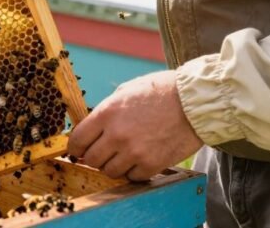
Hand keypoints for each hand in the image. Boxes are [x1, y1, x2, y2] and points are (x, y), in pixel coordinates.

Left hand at [68, 70, 202, 181]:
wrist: (194, 102)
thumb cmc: (160, 91)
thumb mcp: (125, 91)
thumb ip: (106, 110)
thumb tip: (92, 126)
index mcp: (106, 113)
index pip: (78, 140)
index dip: (75, 147)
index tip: (78, 149)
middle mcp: (117, 135)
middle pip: (91, 159)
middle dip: (93, 157)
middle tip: (102, 152)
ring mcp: (135, 152)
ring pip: (109, 172)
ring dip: (113, 165)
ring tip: (122, 155)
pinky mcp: (152, 164)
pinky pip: (132, 177)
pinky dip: (133, 171)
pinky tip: (139, 159)